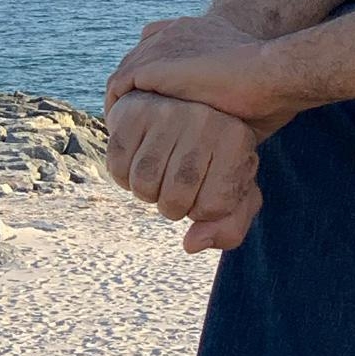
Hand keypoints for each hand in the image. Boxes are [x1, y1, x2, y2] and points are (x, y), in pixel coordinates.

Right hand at [105, 90, 264, 252]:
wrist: (180, 112)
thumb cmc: (211, 162)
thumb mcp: (233, 193)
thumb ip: (228, 227)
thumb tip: (191, 244)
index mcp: (236, 139)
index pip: (213, 208)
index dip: (204, 211)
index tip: (207, 188)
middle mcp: (204, 119)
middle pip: (175, 198)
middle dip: (173, 206)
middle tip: (179, 185)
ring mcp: (167, 111)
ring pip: (144, 184)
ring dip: (148, 192)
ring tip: (160, 173)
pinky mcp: (132, 112)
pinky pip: (118, 168)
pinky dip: (125, 177)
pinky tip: (140, 160)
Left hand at [124, 40, 299, 131]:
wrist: (271, 75)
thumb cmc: (269, 92)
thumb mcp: (244, 95)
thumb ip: (222, 107)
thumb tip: (226, 143)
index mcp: (199, 31)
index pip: (160, 46)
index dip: (154, 77)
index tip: (155, 107)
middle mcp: (176, 32)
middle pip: (138, 58)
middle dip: (135, 90)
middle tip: (134, 125)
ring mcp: (163, 44)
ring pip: (125, 73)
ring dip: (122, 102)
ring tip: (125, 135)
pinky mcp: (153, 63)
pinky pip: (118, 85)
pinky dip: (116, 108)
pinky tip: (123, 133)